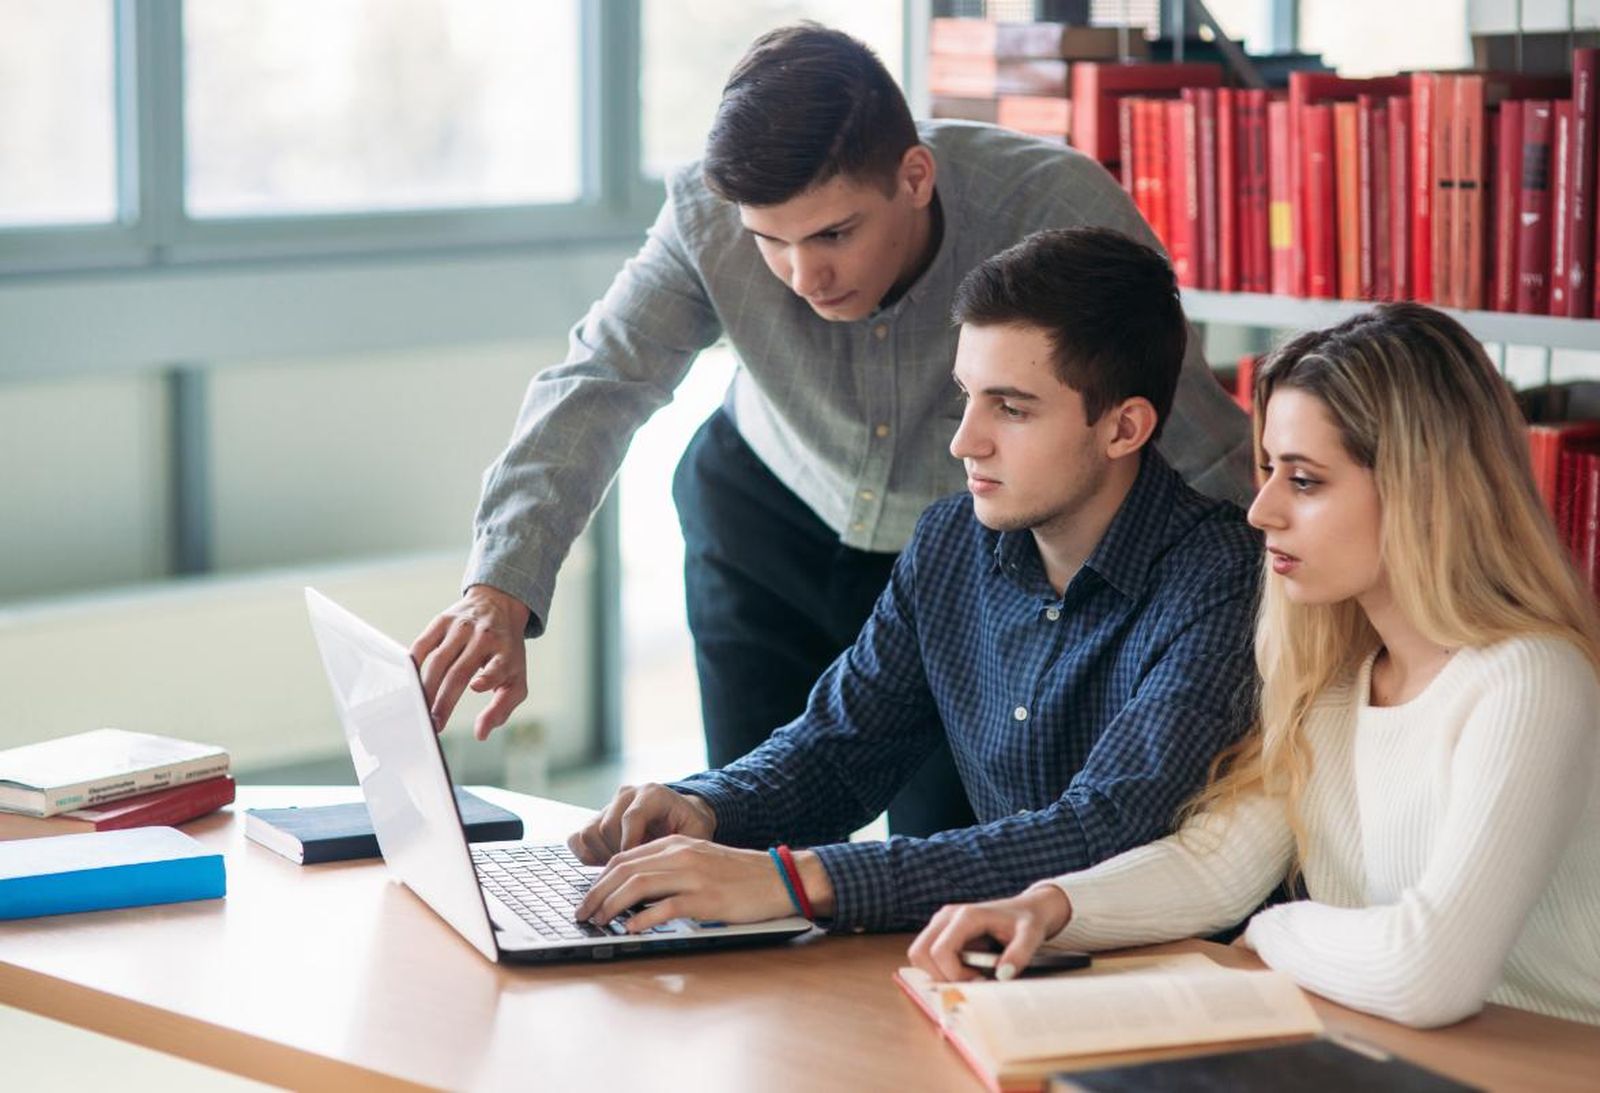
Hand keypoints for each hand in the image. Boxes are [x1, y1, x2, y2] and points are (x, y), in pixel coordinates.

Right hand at [410, 584, 530, 740]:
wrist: (499, 604)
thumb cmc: (506, 652)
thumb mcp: (516, 678)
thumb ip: (502, 708)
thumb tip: (481, 734)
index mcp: (506, 652)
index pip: (497, 666)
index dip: (488, 677)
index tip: (476, 687)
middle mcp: (484, 637)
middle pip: (459, 672)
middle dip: (444, 701)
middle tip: (434, 724)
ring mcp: (461, 627)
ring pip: (438, 661)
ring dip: (427, 688)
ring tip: (420, 710)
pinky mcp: (442, 621)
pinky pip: (423, 644)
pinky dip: (414, 663)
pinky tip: (409, 682)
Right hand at [567, 783, 716, 864]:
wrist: (683, 814)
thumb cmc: (691, 827)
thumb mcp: (696, 835)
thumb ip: (682, 849)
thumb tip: (664, 878)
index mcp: (653, 794)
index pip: (631, 817)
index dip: (631, 846)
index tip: (637, 867)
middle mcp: (628, 795)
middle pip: (607, 827)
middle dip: (618, 856)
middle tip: (632, 874)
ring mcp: (609, 805)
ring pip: (590, 833)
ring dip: (602, 858)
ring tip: (623, 869)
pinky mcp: (596, 818)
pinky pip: (578, 838)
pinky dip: (588, 856)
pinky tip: (608, 864)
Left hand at [573, 835, 791, 931]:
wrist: (777, 878)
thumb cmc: (739, 875)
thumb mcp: (699, 860)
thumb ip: (668, 868)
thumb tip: (632, 890)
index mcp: (677, 844)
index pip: (625, 857)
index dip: (600, 879)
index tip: (588, 897)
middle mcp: (681, 855)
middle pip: (624, 870)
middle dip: (596, 893)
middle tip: (582, 913)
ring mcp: (693, 876)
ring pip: (638, 885)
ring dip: (611, 905)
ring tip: (599, 921)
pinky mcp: (706, 899)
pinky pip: (665, 907)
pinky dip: (643, 918)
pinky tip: (631, 928)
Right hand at [906, 885, 1072, 981]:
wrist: (1026, 909)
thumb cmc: (1027, 921)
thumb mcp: (1031, 936)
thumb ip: (1019, 954)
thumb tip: (1002, 975)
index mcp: (966, 915)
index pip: (940, 952)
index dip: (954, 975)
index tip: (979, 982)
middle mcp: (946, 916)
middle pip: (920, 953)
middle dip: (939, 976)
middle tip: (968, 983)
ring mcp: (940, 922)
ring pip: (919, 955)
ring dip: (938, 973)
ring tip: (968, 975)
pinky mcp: (941, 931)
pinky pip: (927, 955)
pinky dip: (940, 969)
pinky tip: (965, 969)